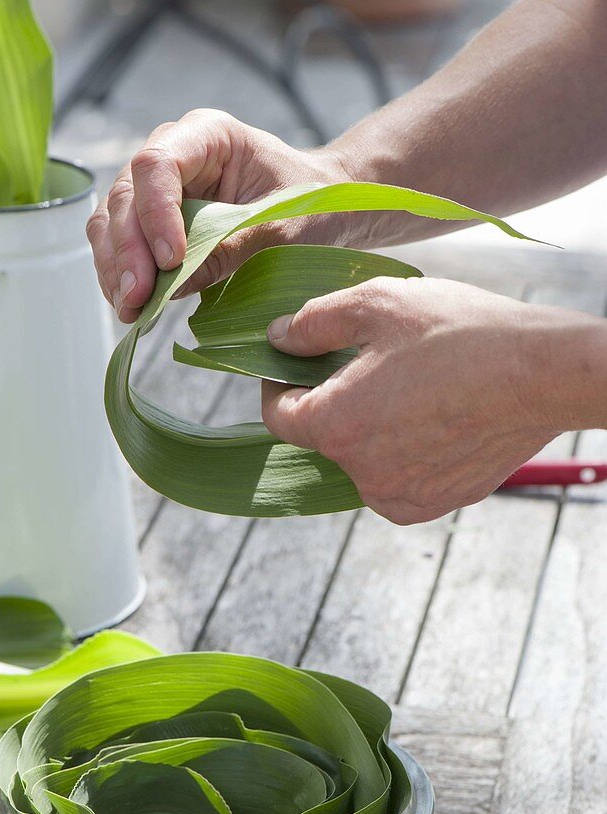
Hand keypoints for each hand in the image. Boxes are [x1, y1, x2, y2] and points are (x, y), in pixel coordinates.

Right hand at [86, 109, 349, 322]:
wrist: (322, 210)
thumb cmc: (312, 206)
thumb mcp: (283, 228)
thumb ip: (231, 249)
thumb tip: (174, 284)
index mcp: (209, 135)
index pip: (158, 164)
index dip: (155, 213)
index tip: (172, 261)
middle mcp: (174, 154)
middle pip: (126, 194)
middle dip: (127, 250)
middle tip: (137, 297)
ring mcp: (158, 188)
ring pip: (113, 221)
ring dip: (115, 267)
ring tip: (130, 308)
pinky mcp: (153, 222)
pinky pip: (121, 245)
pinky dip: (121, 275)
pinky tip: (132, 306)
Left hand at [262, 277, 562, 524]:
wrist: (542, 375)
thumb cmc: (460, 333)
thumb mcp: (378, 304)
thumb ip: (314, 322)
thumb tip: (278, 338)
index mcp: (336, 426)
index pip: (282, 415)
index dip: (282, 385)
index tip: (298, 363)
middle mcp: (361, 473)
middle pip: (326, 437)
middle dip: (337, 401)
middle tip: (373, 364)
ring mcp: (399, 494)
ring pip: (363, 460)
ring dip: (373, 430)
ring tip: (413, 390)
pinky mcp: (434, 504)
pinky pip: (398, 481)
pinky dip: (405, 456)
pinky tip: (434, 420)